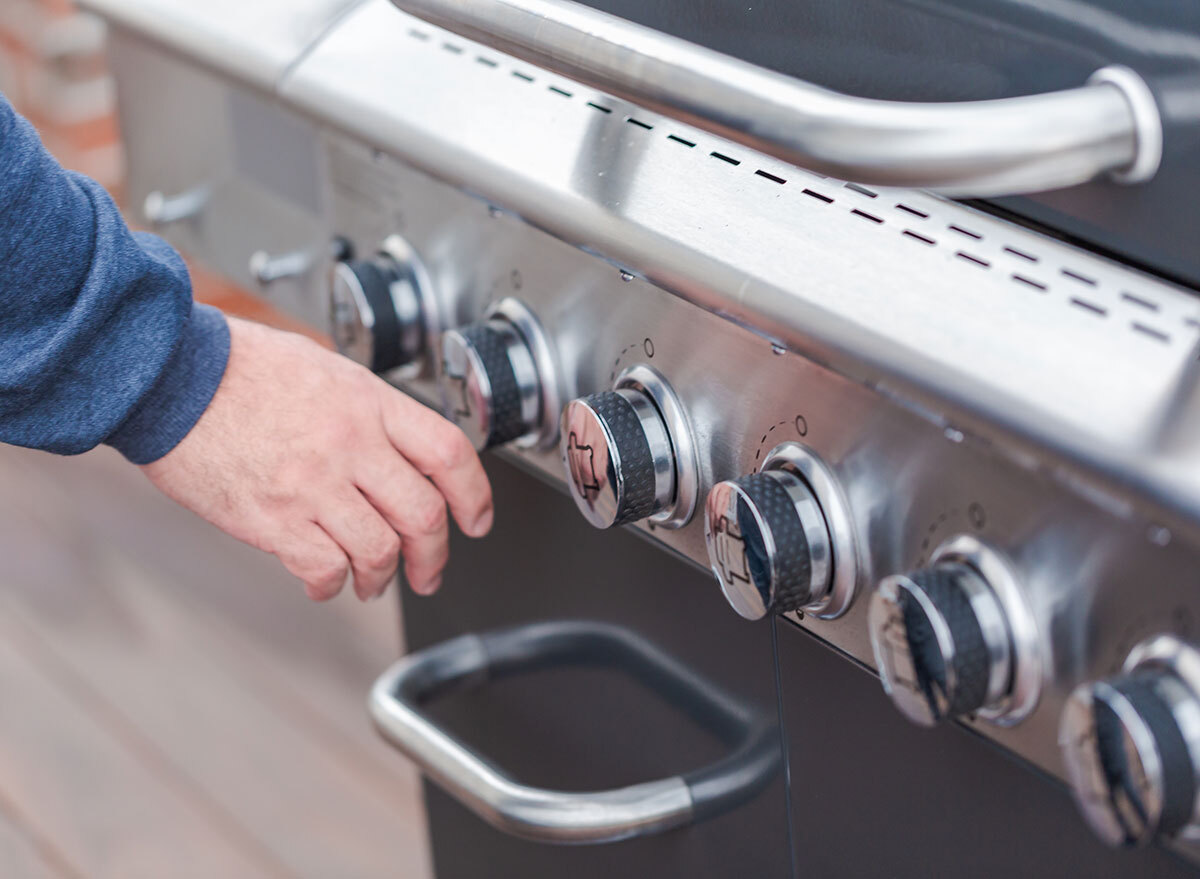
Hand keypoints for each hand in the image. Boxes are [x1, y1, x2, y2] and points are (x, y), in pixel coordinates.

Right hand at [141, 316, 492, 600]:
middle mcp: (350, 444)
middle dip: (435, 555)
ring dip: (383, 578)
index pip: (449, 453)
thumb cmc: (237, 366)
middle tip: (430, 570)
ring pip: (380, 551)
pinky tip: (324, 580)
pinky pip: (324, 569)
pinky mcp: (273, 519)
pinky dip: (331, 584)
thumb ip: (368, 410)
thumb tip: (400, 447)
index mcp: (368, 403)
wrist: (166, 377)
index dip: (476, 495)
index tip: (477, 520)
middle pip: (424, 515)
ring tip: (373, 582)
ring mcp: (313, 485)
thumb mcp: (323, 368)